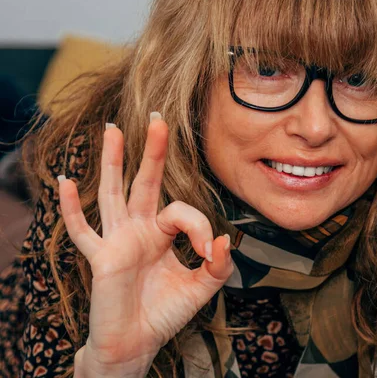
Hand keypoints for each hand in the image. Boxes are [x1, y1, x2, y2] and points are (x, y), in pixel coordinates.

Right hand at [59, 112, 232, 375]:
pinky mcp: (101, 259)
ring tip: (112, 129)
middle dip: (152, 151)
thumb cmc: (164, 313)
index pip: (182, 211)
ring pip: (113, 194)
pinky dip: (72, 209)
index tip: (209, 250)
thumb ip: (218, 265)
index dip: (199, 225)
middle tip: (158, 118)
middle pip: (145, 182)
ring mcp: (117, 241)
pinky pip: (82, 231)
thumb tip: (225, 238)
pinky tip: (65, 181)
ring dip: (113, 162)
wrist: (137, 344)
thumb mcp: (201, 288)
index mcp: (162, 233)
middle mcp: (138, 230)